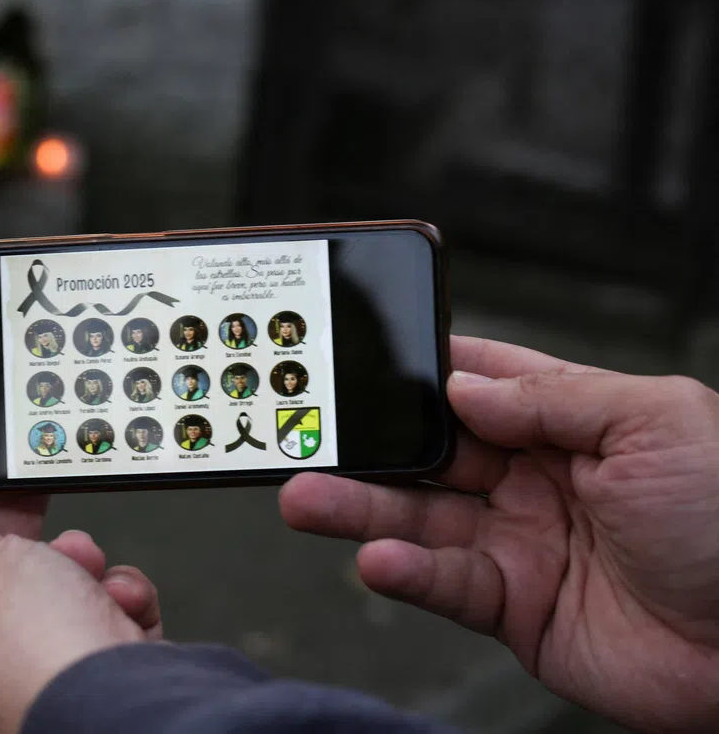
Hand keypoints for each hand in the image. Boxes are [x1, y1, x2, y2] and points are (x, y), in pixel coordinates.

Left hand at [0, 483, 161, 733]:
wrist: (121, 704)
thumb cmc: (26, 658)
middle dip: (21, 544)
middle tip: (25, 502)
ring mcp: (37, 695)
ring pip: (57, 603)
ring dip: (76, 568)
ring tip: (81, 562)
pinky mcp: (100, 689)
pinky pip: (102, 627)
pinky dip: (115, 604)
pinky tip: (115, 599)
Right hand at [280, 336, 718, 731]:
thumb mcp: (656, 422)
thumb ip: (555, 396)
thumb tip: (464, 386)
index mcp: (574, 423)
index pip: (483, 382)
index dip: (426, 368)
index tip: (362, 356)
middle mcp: (537, 480)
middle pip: (433, 453)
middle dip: (371, 443)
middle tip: (310, 433)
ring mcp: (521, 544)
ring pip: (421, 518)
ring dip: (360, 508)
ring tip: (305, 498)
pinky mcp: (514, 608)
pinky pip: (445, 584)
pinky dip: (406, 573)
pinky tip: (377, 560)